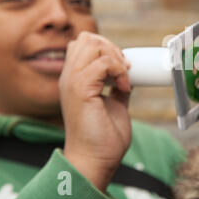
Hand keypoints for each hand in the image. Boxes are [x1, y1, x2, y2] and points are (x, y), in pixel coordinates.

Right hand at [59, 32, 131, 191]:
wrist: (96, 159)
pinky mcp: (81, 89)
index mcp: (75, 79)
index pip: (84, 44)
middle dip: (111, 48)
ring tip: (123, 79)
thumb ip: (117, 87)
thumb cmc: (103, 137)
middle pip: (87, 39)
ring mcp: (73, 82)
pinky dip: (118, 71)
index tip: (122, 68)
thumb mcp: (114, 103)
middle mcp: (70, 77)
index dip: (106, 48)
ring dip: (115, 58)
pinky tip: (123, 87)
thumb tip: (129, 76)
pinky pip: (102, 62)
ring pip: (92, 44)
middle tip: (123, 70)